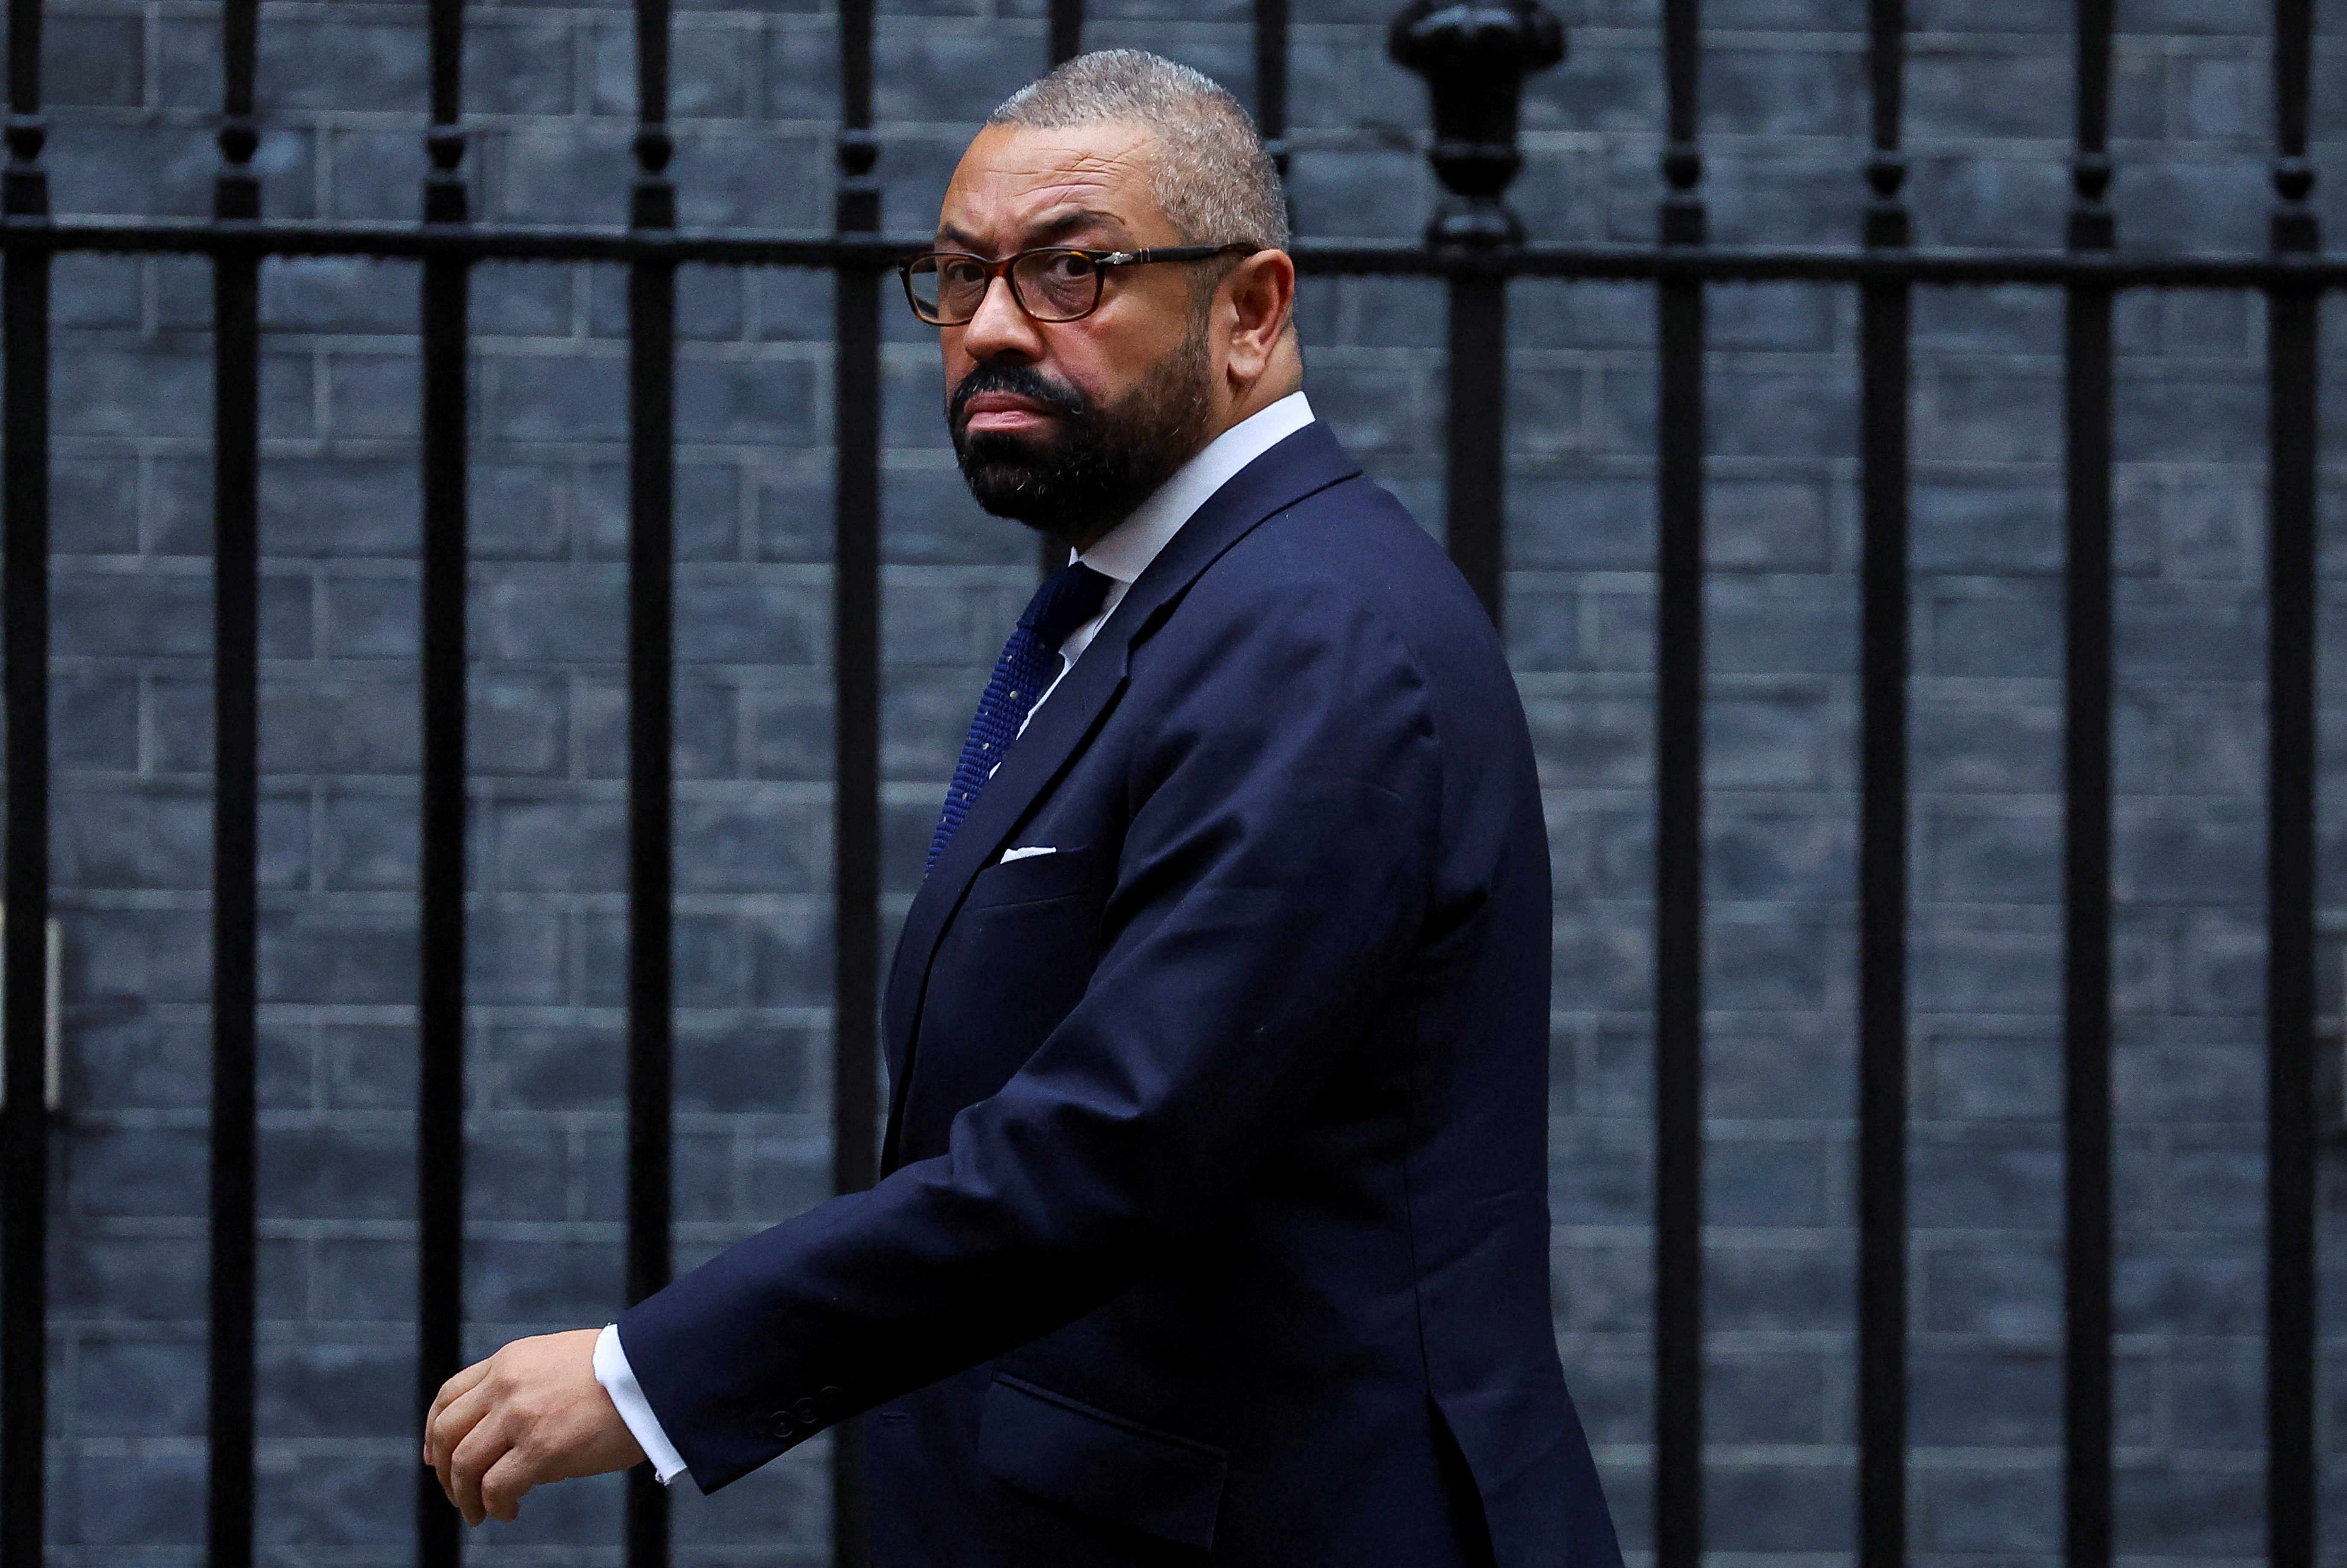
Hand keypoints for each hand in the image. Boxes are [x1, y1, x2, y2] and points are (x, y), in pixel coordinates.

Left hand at [423, 1329, 647, 1524]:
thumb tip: (506, 1438)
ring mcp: (520, 1417)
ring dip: (465, 1497)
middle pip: (447, 1433)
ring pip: (464, 1465)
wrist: (654, 1372)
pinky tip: (509, 1511)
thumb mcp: (558, 1361)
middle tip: (458, 1494)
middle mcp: (506, 1385)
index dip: (435, 1432)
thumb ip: (526, 1386)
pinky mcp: (541, 1449)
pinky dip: (495, 1506)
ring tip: (480, 1513)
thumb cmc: (620, 1370)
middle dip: (444, 1471)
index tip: (436, 1456)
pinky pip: (496, 1487)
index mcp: (509, 1361)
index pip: (448, 1396)